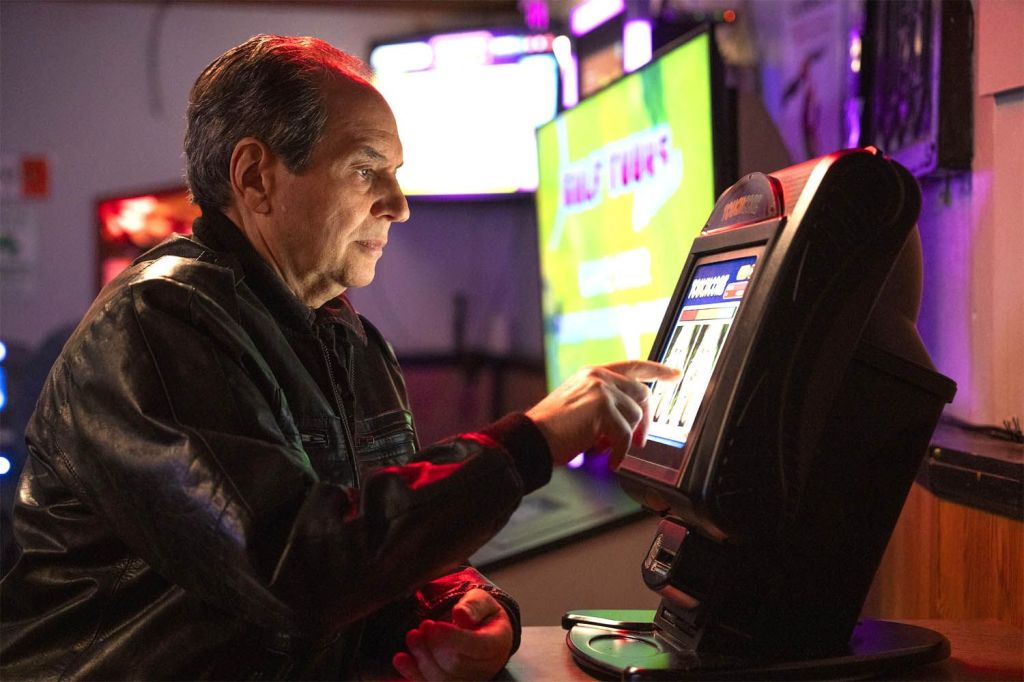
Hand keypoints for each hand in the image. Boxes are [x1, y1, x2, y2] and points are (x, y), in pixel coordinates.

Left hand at [392, 588, 513, 680]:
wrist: (484, 633)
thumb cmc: (482, 616)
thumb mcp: (482, 601)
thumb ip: (474, 605)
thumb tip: (461, 615)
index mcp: (496, 644)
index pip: (476, 647)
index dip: (452, 638)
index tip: (432, 624)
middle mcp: (485, 668)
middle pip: (455, 665)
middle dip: (433, 647)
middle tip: (422, 626)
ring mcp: (469, 680)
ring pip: (442, 679)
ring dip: (421, 659)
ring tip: (412, 637)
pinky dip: (413, 674)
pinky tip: (400, 660)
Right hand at [526, 360, 680, 468]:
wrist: (532, 437)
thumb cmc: (552, 429)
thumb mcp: (581, 407)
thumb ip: (606, 404)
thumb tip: (633, 420)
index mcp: (594, 373)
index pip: (633, 366)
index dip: (657, 370)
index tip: (675, 373)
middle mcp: (599, 376)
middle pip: (642, 394)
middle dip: (645, 421)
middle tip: (640, 441)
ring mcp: (601, 390)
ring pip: (635, 417)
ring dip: (625, 439)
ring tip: (606, 449)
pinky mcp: (602, 407)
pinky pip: (625, 436)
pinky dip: (619, 454)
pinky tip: (609, 461)